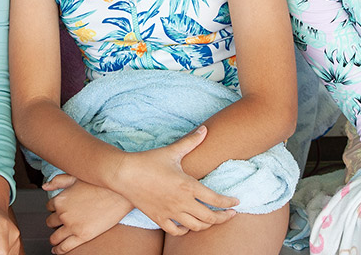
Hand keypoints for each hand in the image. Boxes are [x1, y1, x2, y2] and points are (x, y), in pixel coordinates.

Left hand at [43, 174, 132, 253]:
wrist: (118, 194)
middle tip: (61, 222)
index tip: (60, 210)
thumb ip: (59, 181)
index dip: (54, 208)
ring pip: (55, 237)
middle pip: (50, 222)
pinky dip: (58, 250)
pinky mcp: (82, 236)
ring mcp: (72, 226)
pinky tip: (57, 250)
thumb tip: (45, 187)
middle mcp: (63, 214)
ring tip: (57, 239)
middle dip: (54, 222)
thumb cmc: (99, 183)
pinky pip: (64, 247)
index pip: (49, 207)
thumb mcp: (76, 177)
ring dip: (54, 238)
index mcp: (61, 199)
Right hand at [109, 126, 238, 235]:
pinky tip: (189, 225)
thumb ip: (191, 141)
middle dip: (224, 218)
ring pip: (195, 226)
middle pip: (210, 218)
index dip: (229, 203)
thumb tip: (205, 129)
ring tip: (213, 220)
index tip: (237, 202)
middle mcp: (181, 202)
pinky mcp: (158, 218)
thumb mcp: (172, 151)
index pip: (216, 199)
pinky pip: (176, 231)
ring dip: (207, 225)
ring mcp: (170, 212)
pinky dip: (186, 230)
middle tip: (231, 215)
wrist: (123, 174)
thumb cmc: (148, 161)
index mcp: (188, 186)